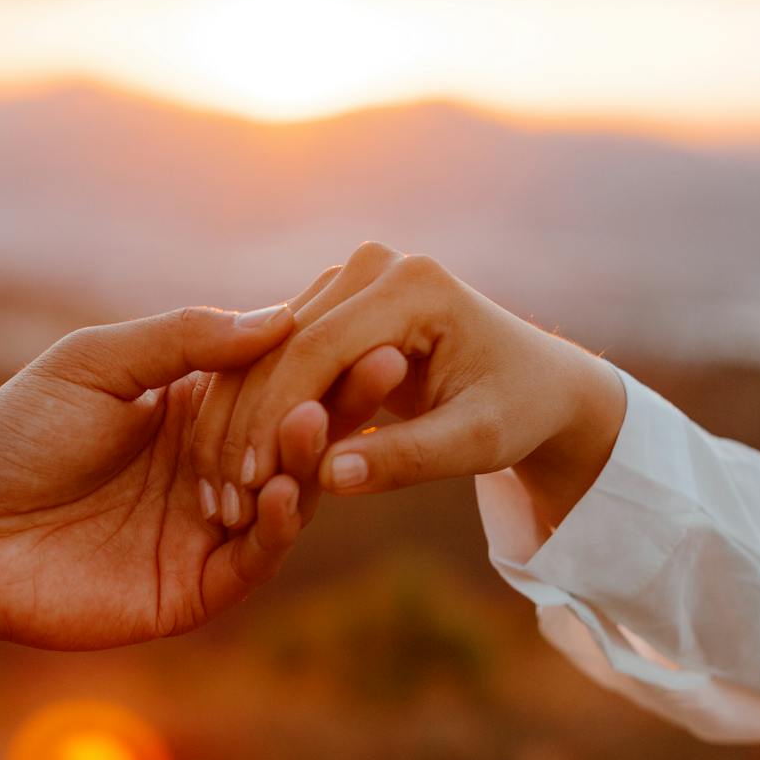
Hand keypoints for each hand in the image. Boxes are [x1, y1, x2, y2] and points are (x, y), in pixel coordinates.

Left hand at [0, 304, 390, 670]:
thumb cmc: (11, 439)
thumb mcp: (92, 367)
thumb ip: (180, 340)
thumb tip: (279, 317)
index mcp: (190, 409)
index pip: (275, 377)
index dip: (319, 352)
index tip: (364, 316)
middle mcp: (213, 468)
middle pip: (297, 434)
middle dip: (341, 402)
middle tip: (384, 364)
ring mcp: (208, 530)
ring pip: (288, 495)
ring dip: (312, 460)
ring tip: (322, 419)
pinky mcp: (195, 588)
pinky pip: (256, 557)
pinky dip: (278, 525)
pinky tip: (287, 491)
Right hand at [195, 242, 625, 527]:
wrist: (535, 383)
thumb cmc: (517, 412)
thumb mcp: (477, 443)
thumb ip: (406, 458)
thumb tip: (329, 478)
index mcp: (414, 284)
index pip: (320, 348)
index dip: (279, 415)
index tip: (254, 481)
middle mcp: (374, 265)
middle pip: (283, 345)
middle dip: (250, 421)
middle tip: (225, 494)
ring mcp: (349, 278)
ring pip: (266, 350)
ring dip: (239, 417)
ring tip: (224, 488)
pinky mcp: (332, 302)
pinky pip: (274, 355)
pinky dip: (251, 407)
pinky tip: (234, 462)